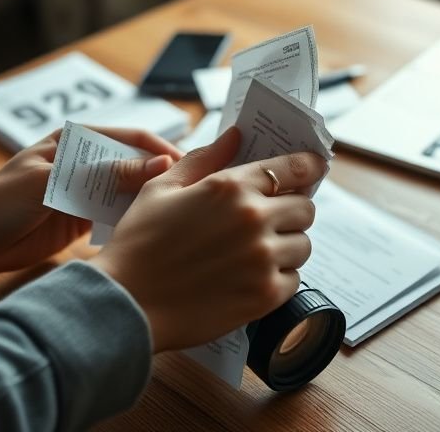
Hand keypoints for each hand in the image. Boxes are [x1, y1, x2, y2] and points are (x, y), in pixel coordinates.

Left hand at [0, 127, 182, 287]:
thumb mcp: (51, 183)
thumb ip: (103, 174)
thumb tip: (156, 164)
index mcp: (75, 140)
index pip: (131, 138)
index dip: (162, 150)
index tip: (189, 168)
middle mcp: (85, 162)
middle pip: (136, 164)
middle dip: (162, 177)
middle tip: (193, 195)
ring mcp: (85, 191)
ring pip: (130, 191)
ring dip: (151, 200)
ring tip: (181, 214)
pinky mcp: (82, 217)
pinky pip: (117, 215)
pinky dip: (134, 220)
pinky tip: (152, 230)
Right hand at [92, 127, 328, 352]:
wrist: (126, 303)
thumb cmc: (138, 243)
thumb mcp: (162, 188)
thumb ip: (205, 159)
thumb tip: (235, 136)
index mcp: (230, 187)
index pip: (293, 168)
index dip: (308, 166)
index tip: (313, 168)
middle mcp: (254, 219)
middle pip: (305, 209)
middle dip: (291, 211)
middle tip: (270, 221)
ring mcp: (262, 259)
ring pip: (303, 245)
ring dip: (286, 247)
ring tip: (255, 253)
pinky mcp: (264, 295)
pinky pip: (294, 280)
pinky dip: (278, 279)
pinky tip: (250, 279)